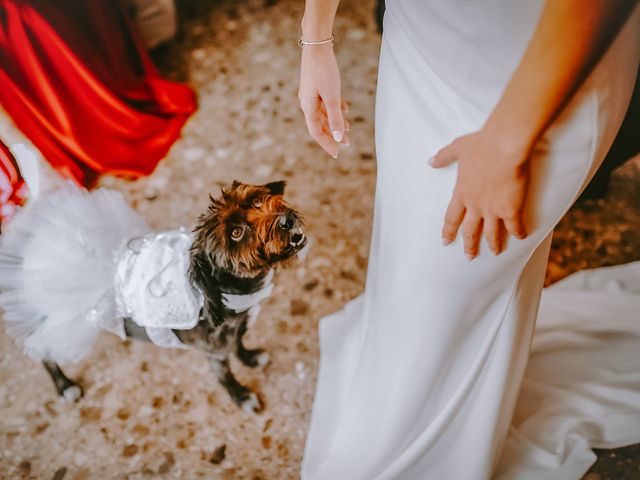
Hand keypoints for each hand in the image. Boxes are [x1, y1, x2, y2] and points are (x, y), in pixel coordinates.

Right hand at [298, 45, 349, 157]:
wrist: (317, 46)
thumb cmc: (323, 71)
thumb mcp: (332, 97)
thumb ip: (335, 118)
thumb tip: (337, 138)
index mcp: (308, 108)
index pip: (316, 132)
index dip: (327, 144)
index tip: (337, 154)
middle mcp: (308, 103)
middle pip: (321, 125)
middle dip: (333, 134)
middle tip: (347, 143)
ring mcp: (312, 95)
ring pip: (324, 114)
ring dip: (336, 122)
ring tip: (349, 128)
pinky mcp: (317, 87)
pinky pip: (326, 103)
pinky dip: (336, 108)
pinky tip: (345, 109)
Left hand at [429, 130, 530, 258]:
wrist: (504, 146)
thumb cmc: (482, 144)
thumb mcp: (458, 148)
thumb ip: (444, 156)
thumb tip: (430, 161)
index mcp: (462, 193)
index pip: (451, 218)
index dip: (448, 231)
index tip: (446, 241)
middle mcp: (475, 205)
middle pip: (470, 231)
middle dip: (469, 245)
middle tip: (469, 257)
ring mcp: (493, 209)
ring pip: (492, 233)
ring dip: (493, 245)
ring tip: (495, 253)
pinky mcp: (511, 209)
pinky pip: (514, 226)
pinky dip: (517, 233)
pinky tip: (521, 237)